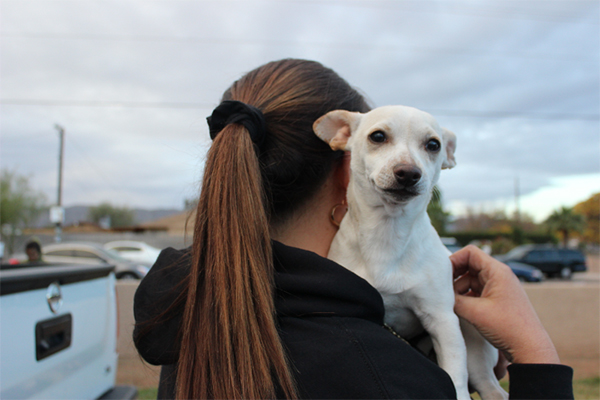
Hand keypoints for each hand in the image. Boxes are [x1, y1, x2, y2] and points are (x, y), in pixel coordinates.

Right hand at [451, 245, 559, 363]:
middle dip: (454, 276)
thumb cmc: (509, 328)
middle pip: (469, 265)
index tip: (442, 275)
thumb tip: (440, 295)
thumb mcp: (475, 312)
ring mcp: (499, 288)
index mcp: (497, 271)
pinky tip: (460, 308)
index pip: (470, 253)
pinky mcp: (498, 300)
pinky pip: (477, 291)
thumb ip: (454, 299)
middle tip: (443, 290)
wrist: (529, 349)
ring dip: (459, 289)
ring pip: (471, 279)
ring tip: (451, 303)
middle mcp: (499, 276)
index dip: (454, 260)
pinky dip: (466, 297)